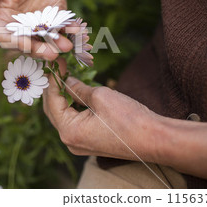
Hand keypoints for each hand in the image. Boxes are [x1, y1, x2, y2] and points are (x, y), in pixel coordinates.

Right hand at [0, 0, 72, 60]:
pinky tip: (77, 31)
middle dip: (39, 50)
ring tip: (67, 46)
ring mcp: (39, 30)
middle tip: (52, 53)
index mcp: (2, 22)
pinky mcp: (56, 26)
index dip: (14, 43)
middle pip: (27, 45)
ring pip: (46, 43)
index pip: (4, 38)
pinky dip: (70, 33)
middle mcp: (20, 31)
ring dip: (56, 46)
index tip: (25, 44)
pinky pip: (63, 32)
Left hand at [43, 59, 160, 161]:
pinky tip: (77, 91)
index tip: (55, 62)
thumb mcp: (100, 97)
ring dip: (64, 96)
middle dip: (55, 88)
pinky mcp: (89, 142)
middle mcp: (70, 141)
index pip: (52, 101)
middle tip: (58, 68)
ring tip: (66, 76)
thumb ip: (78, 89)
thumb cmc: (129, 118)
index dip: (54, 79)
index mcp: (69, 131)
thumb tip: (66, 80)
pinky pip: (75, 122)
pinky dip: (74, 106)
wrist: (154, 139)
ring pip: (63, 116)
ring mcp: (79, 144)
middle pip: (53, 110)